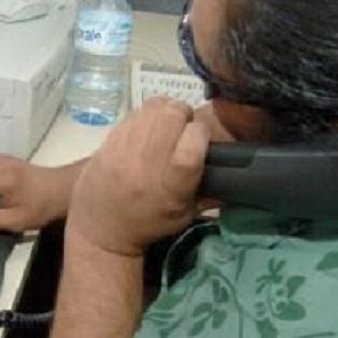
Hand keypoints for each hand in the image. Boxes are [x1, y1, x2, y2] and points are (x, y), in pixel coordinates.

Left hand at [67, 100, 209, 256]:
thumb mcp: (184, 215)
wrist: (102, 228)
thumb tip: (235, 168)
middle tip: (184, 127)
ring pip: (152, 109)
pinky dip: (145, 116)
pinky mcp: (108, 143)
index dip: (201, 132)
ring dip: (165, 111)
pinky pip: (133, 113)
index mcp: (170, 186)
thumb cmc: (149, 223)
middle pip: (172, 116)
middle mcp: (146, 165)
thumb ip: (209, 190)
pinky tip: (147, 128)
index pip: (192, 144)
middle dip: (184, 115)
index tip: (202, 137)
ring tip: (166, 125)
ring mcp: (123, 151)